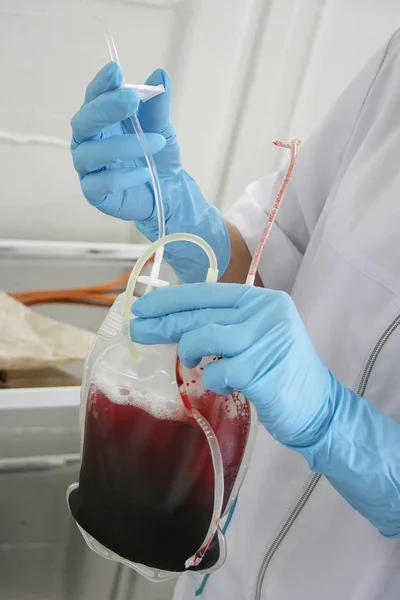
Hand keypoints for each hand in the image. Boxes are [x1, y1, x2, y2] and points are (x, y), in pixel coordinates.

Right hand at [70, 62, 229, 282]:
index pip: (93, 98)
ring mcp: (89, 169)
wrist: (168, 192)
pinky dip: (122, 177)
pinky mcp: (95, 194)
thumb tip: (160, 74)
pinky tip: (144, 171)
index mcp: (100, 121)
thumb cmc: (157, 155)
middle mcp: (88, 142)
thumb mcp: (162, 127)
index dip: (101, 85)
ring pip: (91, 153)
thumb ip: (158, 104)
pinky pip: (100, 184)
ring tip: (155, 143)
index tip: (115, 70)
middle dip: (106, 108)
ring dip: (122, 145)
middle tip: (132, 98)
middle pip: (83, 122)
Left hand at [132, 283, 399, 537]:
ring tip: (188, 362)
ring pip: (204, 336)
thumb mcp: (254, 337)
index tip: (142, 307)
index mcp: (262, 300)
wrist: (318, 407)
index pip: (207, 292)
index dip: (170, 299)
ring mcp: (266, 339)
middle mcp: (266, 312)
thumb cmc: (279, 372)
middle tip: (137, 329)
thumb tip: (172, 322)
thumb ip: (223, 325)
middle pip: (201, 312)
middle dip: (163, 322)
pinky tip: (224, 385)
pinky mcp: (262, 370)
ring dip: (189, 352)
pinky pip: (219, 371)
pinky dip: (214, 381)